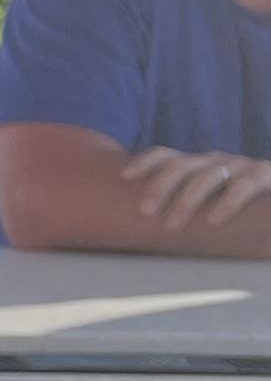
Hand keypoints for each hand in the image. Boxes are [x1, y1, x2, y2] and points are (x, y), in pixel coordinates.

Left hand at [123, 146, 270, 235]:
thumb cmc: (235, 205)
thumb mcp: (206, 199)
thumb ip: (179, 202)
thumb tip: (138, 222)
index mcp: (198, 165)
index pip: (165, 155)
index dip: (144, 161)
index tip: (124, 177)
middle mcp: (216, 160)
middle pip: (181, 165)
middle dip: (160, 186)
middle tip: (146, 212)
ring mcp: (240, 165)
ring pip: (207, 176)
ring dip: (187, 200)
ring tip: (172, 225)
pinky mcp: (264, 174)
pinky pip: (244, 185)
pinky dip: (227, 202)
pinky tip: (213, 220)